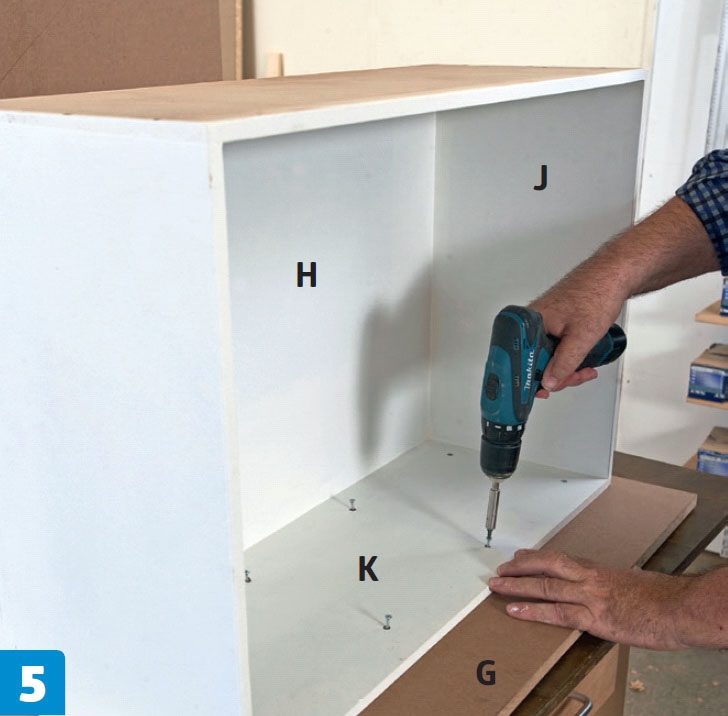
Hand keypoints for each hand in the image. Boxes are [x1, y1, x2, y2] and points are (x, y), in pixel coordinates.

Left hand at [488, 549, 692, 649]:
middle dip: (519, 567)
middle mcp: (590, 578)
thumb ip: (613, 587)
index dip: (536, 557)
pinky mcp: (595, 618)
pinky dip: (533, 611)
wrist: (681, 608)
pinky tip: (516, 610)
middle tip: (500, 569)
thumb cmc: (664, 599)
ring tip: (497, 586)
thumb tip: (610, 592)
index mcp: (599, 571)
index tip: (520, 557)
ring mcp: (590, 596)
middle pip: (546, 565)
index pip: (560, 558)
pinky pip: (557, 613)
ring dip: (517, 585)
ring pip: (545, 586)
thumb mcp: (633, 585)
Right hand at [530, 291, 621, 395]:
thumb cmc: (597, 294)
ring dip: (565, 366)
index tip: (542, 390)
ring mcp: (543, 321)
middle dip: (557, 374)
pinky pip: (554, 345)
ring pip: (547, 354)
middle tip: (574, 377)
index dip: (533, 378)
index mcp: (531, 322)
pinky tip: (580, 357)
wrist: (613, 276)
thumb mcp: (582, 337)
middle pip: (535, 359)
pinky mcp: (554, 321)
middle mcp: (533, 321)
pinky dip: (567, 355)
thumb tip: (550, 382)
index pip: (522, 359)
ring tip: (583, 369)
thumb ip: (564, 363)